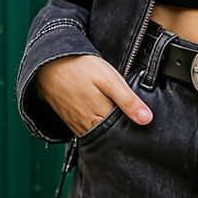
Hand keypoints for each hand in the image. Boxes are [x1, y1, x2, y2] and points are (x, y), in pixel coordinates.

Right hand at [34, 54, 152, 135]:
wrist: (50, 63)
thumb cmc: (80, 68)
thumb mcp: (110, 80)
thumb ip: (128, 100)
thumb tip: (146, 119)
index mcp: (101, 117)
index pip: (121, 132)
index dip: (131, 127)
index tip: (141, 125)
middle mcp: (88, 125)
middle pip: (109, 134)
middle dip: (119, 130)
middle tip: (129, 121)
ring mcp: (77, 124)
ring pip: (97, 133)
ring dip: (106, 129)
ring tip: (114, 117)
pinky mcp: (69, 120)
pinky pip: (84, 129)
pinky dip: (94, 125)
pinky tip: (98, 115)